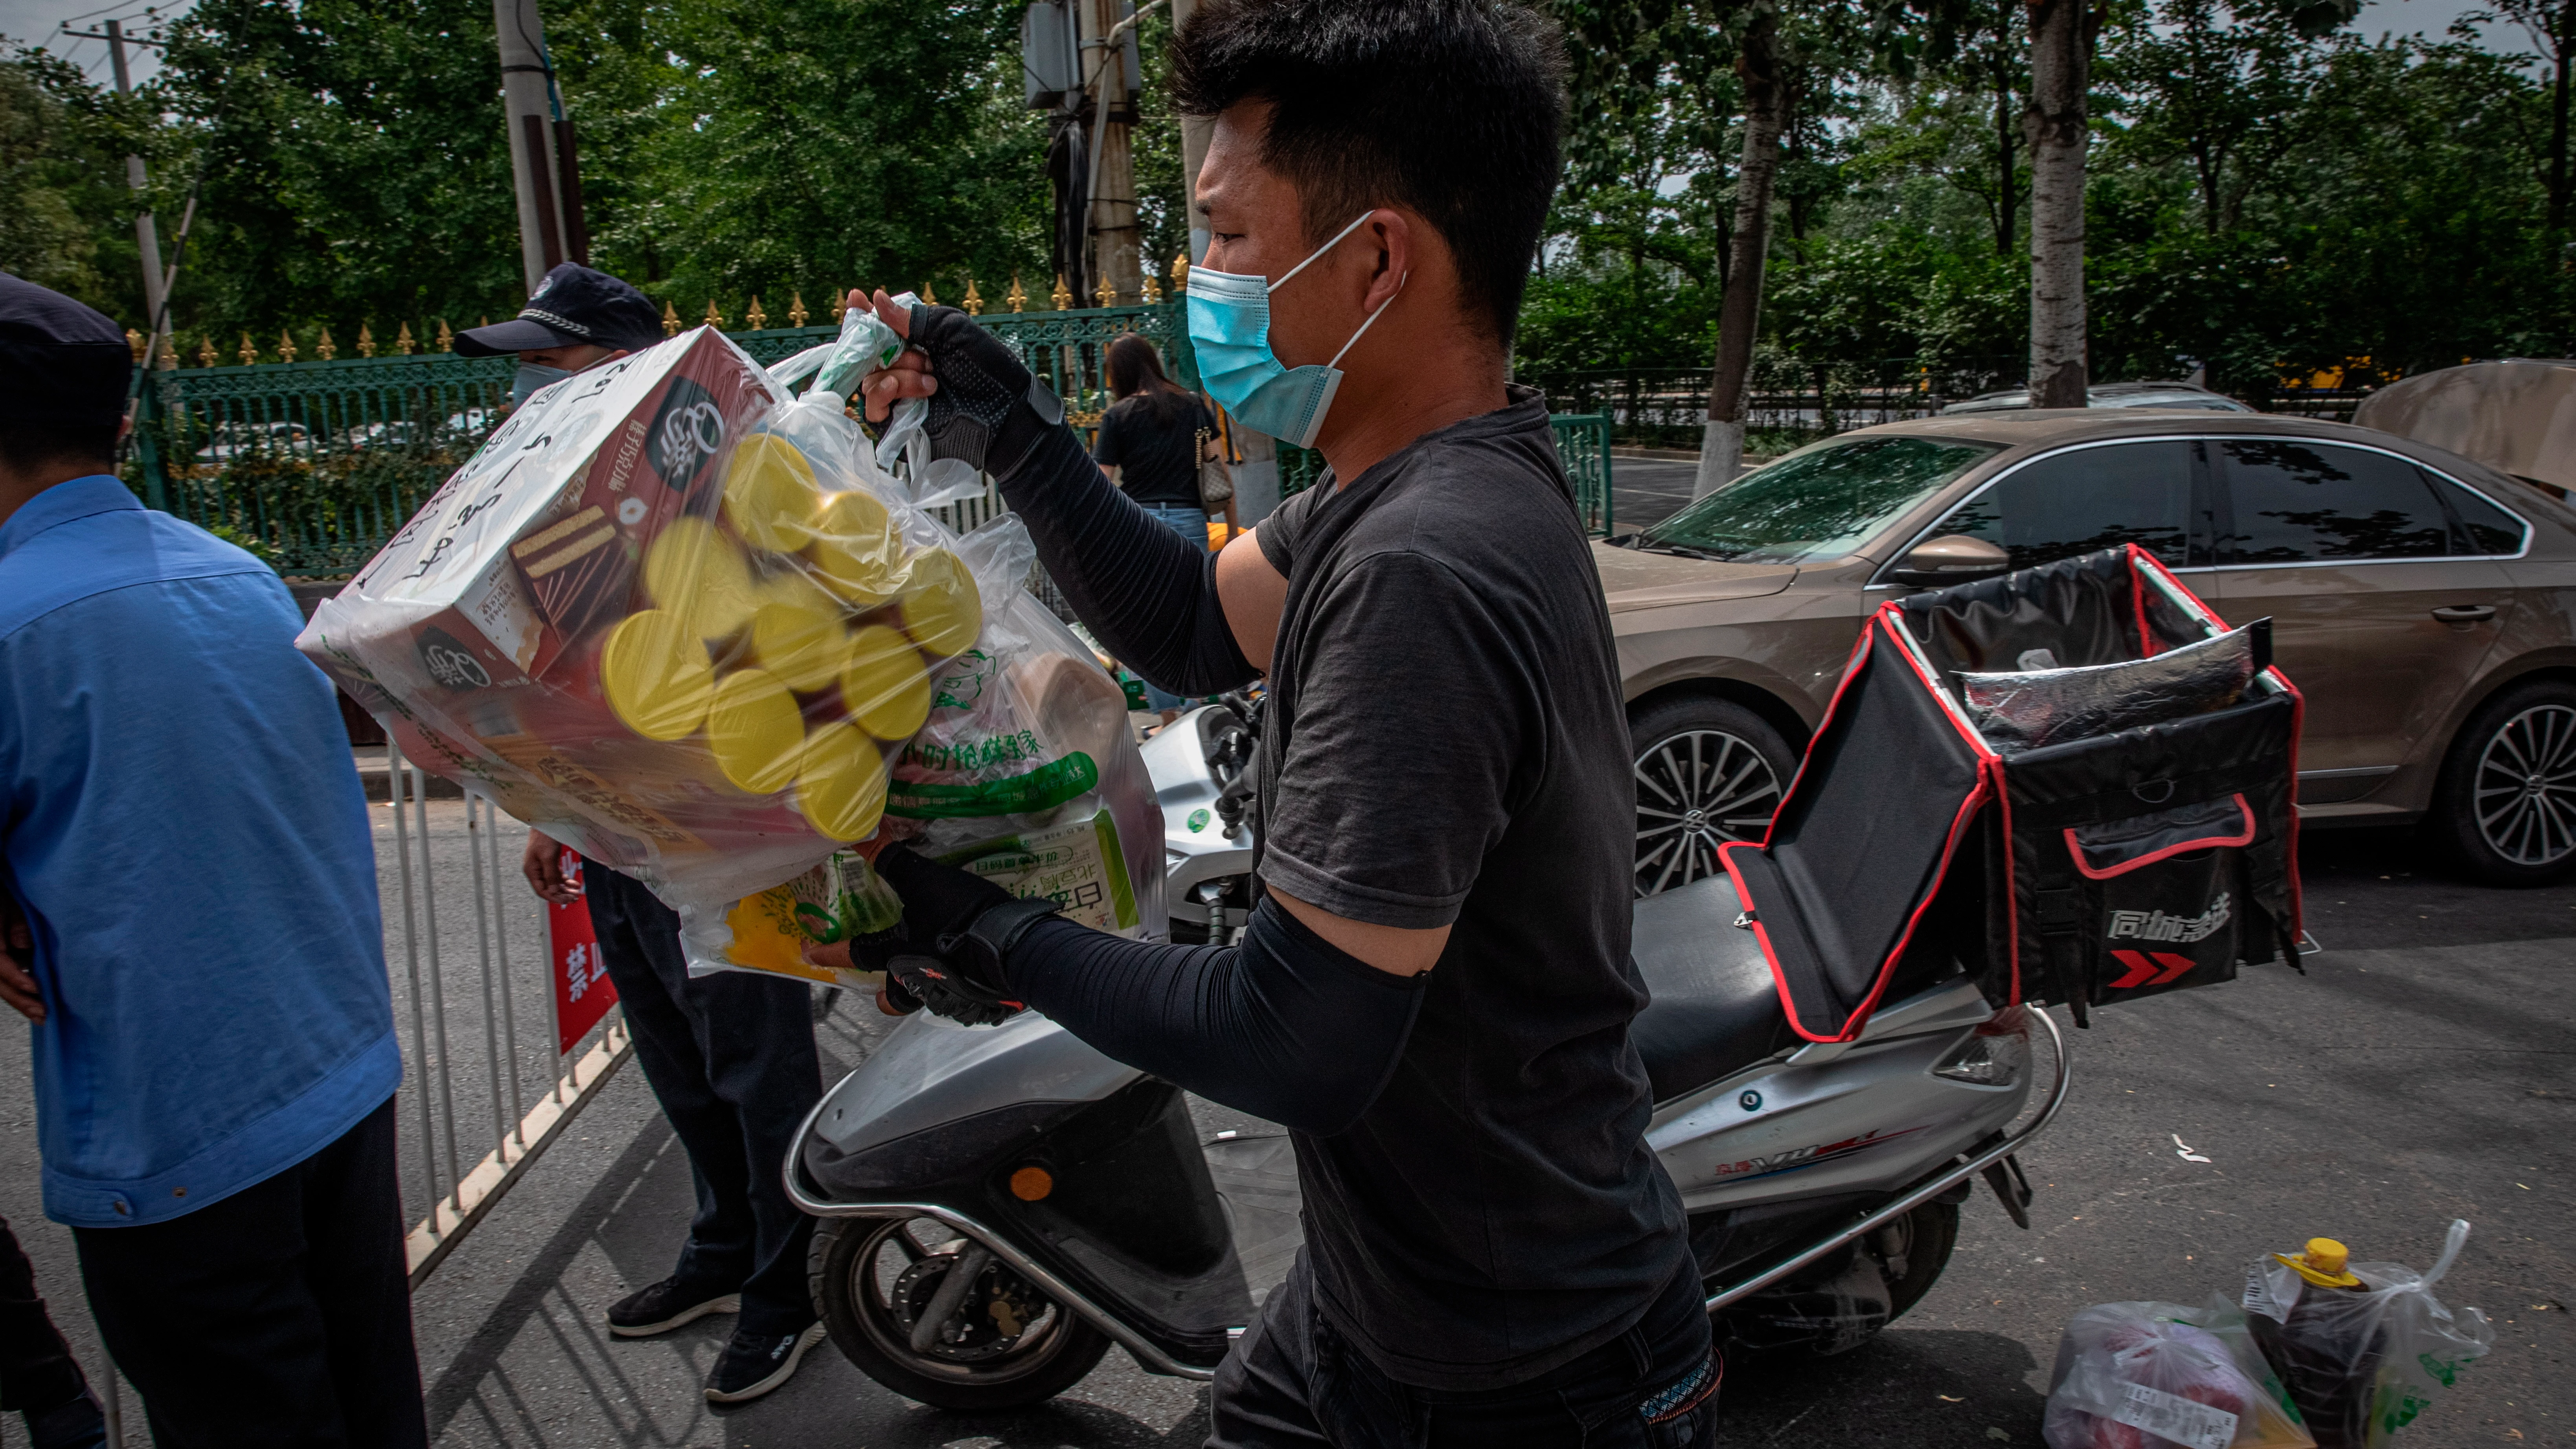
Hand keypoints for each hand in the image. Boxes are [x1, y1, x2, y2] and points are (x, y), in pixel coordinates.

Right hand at [0, 890, 40, 1022]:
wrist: (3, 896)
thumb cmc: (6, 897)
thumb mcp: (10, 904)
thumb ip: (17, 923)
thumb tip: (24, 943)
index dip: (15, 977)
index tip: (34, 988)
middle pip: (0, 983)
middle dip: (20, 999)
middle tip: (42, 1015)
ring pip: (5, 986)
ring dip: (23, 1001)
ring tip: (42, 1017)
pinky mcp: (6, 960)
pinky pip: (11, 979)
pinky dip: (24, 991)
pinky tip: (39, 1004)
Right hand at [522, 829, 581, 905]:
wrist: (547, 822)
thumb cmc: (545, 837)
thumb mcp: (548, 857)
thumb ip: (551, 875)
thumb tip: (553, 891)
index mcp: (531, 871)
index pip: (541, 890)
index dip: (553, 897)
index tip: (566, 901)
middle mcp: (536, 870)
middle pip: (548, 888)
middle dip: (562, 894)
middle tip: (575, 898)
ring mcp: (543, 866)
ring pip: (554, 883)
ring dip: (565, 889)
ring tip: (577, 892)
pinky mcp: (549, 862)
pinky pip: (557, 875)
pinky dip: (565, 880)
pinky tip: (574, 883)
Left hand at [802, 845, 1056, 1025]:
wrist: (1017, 946)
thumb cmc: (962, 917)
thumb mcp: (924, 880)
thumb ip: (892, 859)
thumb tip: (861, 835)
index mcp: (898, 955)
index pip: (855, 953)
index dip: (829, 950)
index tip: (809, 952)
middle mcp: (918, 980)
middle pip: (893, 998)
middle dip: (885, 995)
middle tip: (880, 992)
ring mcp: (949, 990)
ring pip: (925, 997)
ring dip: (919, 989)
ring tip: (926, 975)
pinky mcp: (978, 992)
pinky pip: (957, 991)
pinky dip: (955, 980)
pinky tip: (965, 966)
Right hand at [847, 289, 1063, 481]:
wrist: (1007, 413)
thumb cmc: (988, 369)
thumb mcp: (953, 331)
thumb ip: (914, 318)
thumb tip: (876, 300)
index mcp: (915, 343)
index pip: (877, 329)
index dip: (863, 315)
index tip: (856, 298)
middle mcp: (903, 368)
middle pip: (866, 354)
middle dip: (887, 349)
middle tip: (922, 355)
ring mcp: (900, 397)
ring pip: (869, 380)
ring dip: (897, 373)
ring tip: (931, 378)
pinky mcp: (900, 424)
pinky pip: (873, 409)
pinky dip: (883, 394)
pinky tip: (903, 388)